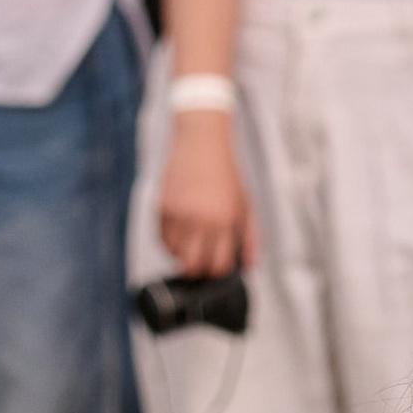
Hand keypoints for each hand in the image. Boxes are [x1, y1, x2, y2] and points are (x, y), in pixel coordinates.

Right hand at [155, 111, 254, 281]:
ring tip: (192, 242)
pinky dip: (171, 242)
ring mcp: (178, 213)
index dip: (219, 271)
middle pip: (192, 266)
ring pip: (174, 255)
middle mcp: (200, 219)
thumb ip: (250, 237)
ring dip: (183, 254)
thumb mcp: (245, 204)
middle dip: (198, 269)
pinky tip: (182, 232)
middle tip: (202, 262)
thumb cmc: (227, 174)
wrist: (201, 141)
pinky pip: (162, 239)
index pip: (218, 264)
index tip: (218, 265)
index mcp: (224, 219)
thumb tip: (249, 267)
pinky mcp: (162, 207)